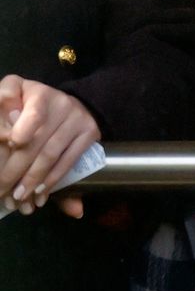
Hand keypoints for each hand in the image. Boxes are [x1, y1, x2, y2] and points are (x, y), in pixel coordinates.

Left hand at [0, 75, 100, 212]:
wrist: (68, 103)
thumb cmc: (30, 103)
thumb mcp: (13, 98)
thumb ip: (4, 108)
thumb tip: (5, 134)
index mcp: (38, 92)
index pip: (33, 113)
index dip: (22, 131)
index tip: (12, 144)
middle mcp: (61, 103)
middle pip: (36, 141)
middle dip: (15, 170)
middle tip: (1, 190)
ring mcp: (78, 118)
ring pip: (51, 154)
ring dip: (33, 179)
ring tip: (18, 197)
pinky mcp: (90, 133)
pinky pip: (69, 160)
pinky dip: (52, 179)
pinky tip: (40, 193)